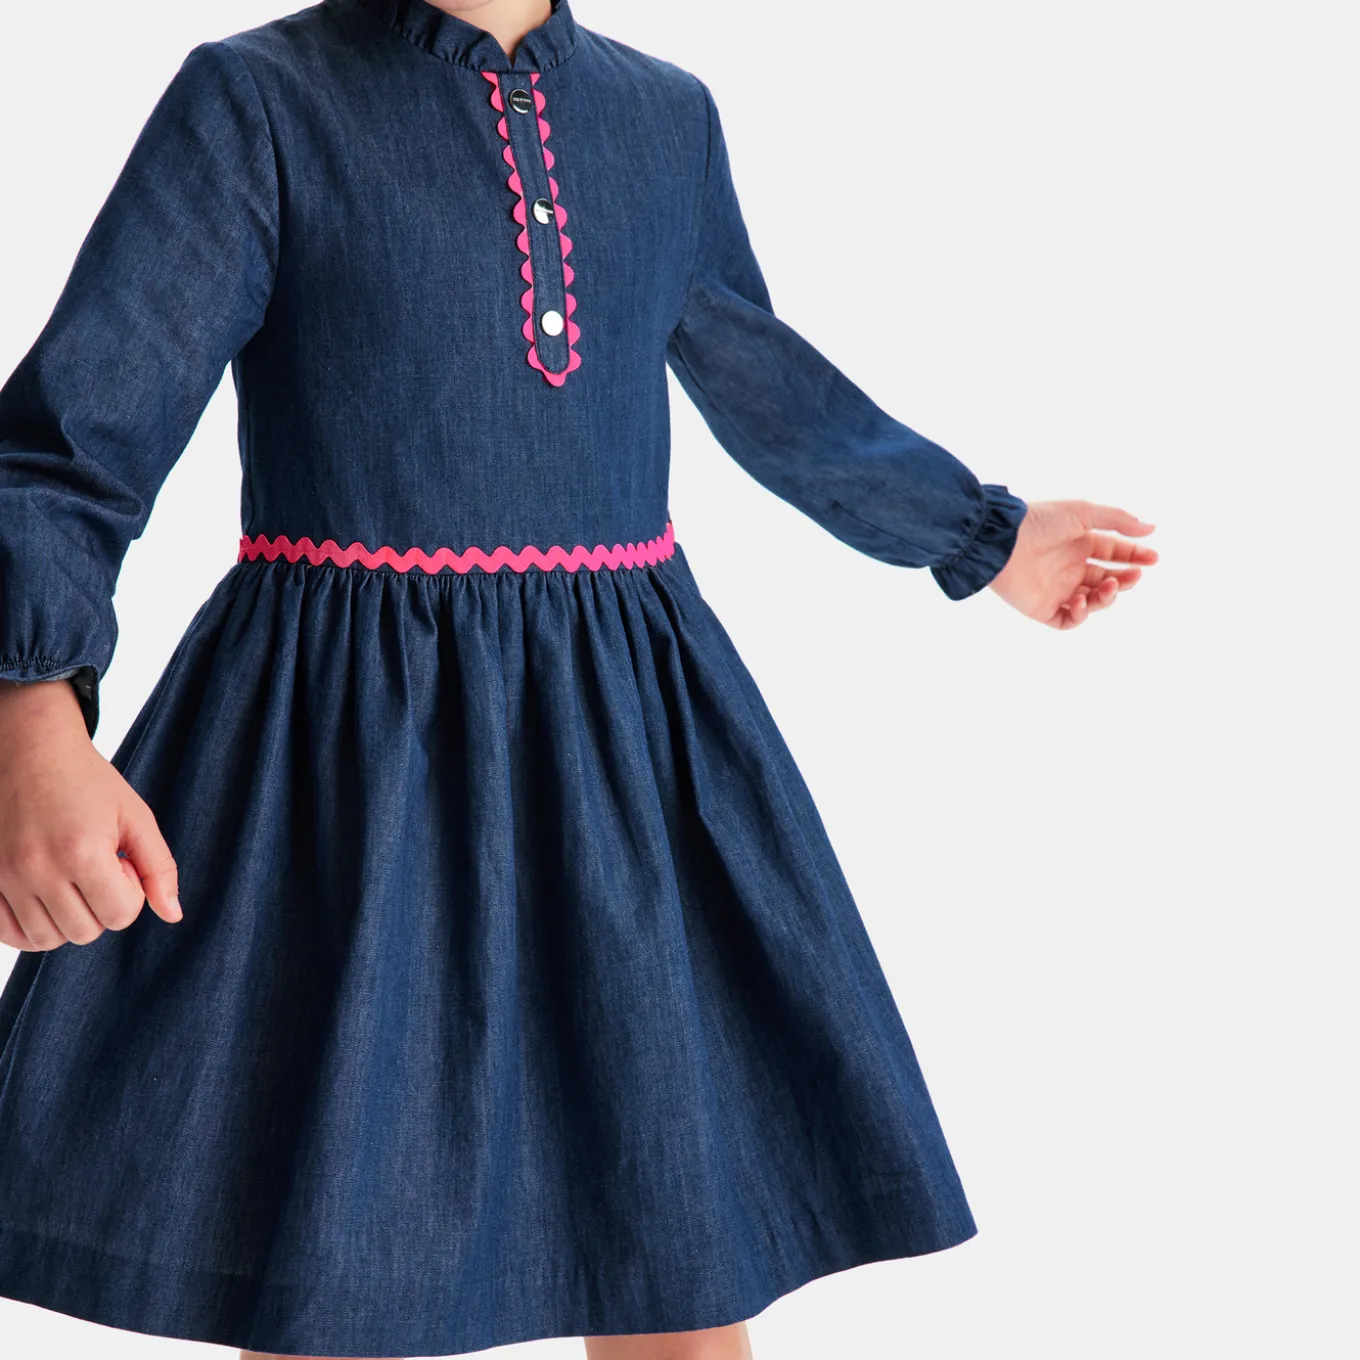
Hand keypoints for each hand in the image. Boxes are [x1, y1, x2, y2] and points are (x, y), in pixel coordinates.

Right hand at [0, 678, 181, 950]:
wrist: (29, 750)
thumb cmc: (87, 781)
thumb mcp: (135, 816)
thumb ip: (159, 867)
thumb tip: (173, 915)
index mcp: (82, 852)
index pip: (120, 916)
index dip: (130, 893)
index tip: (120, 861)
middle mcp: (38, 869)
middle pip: (85, 932)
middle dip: (101, 905)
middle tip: (96, 866)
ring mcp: (5, 877)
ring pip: (47, 939)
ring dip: (68, 918)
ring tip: (70, 876)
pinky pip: (10, 934)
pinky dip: (32, 925)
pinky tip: (46, 894)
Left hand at [988, 500, 1156, 627]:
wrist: (1002, 540)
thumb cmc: (1040, 521)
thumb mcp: (1084, 513)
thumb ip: (1118, 520)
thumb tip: (1151, 529)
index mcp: (1078, 542)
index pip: (1114, 552)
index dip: (1135, 556)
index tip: (1154, 558)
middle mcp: (1069, 566)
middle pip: (1107, 579)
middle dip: (1125, 579)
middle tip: (1135, 575)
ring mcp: (1056, 589)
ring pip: (1093, 602)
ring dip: (1107, 597)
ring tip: (1109, 586)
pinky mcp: (1041, 608)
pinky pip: (1068, 620)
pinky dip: (1080, 615)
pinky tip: (1081, 600)